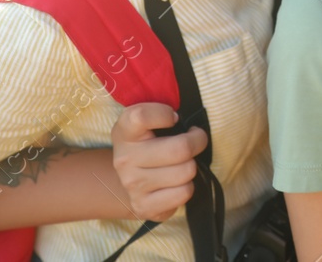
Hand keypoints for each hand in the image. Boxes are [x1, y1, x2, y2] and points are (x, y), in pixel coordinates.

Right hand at [110, 103, 208, 222]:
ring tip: (183, 162)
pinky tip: (177, 182)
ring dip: (192, 166)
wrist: (128, 180)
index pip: (141, 116)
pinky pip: (183, 194)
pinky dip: (187, 187)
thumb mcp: (146, 123)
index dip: (164, 114)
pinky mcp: (144, 206)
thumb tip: (190, 124)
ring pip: (186, 172)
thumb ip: (162, 114)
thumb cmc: (147, 144)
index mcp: (124, 132)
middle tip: (196, 139)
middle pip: (180, 149)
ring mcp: (132, 185)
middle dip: (197, 141)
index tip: (174, 118)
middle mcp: (124, 159)